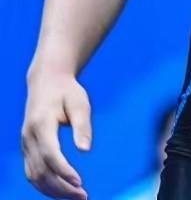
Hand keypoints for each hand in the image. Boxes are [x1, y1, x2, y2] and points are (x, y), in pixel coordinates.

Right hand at [20, 72, 89, 198]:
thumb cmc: (67, 92)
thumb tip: (85, 149)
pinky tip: (62, 190)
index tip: (79, 182)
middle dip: (61, 187)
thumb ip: (82, 126)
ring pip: (33, 176)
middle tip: (83, 196)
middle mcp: (28, 137)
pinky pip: (32, 173)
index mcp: (41, 124)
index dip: (63, 171)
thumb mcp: (80, 103)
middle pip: (41, 170)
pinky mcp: (27, 149)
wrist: (46, 82)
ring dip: (53, 190)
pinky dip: (45, 185)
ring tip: (76, 197)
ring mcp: (25, 144)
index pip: (50, 153)